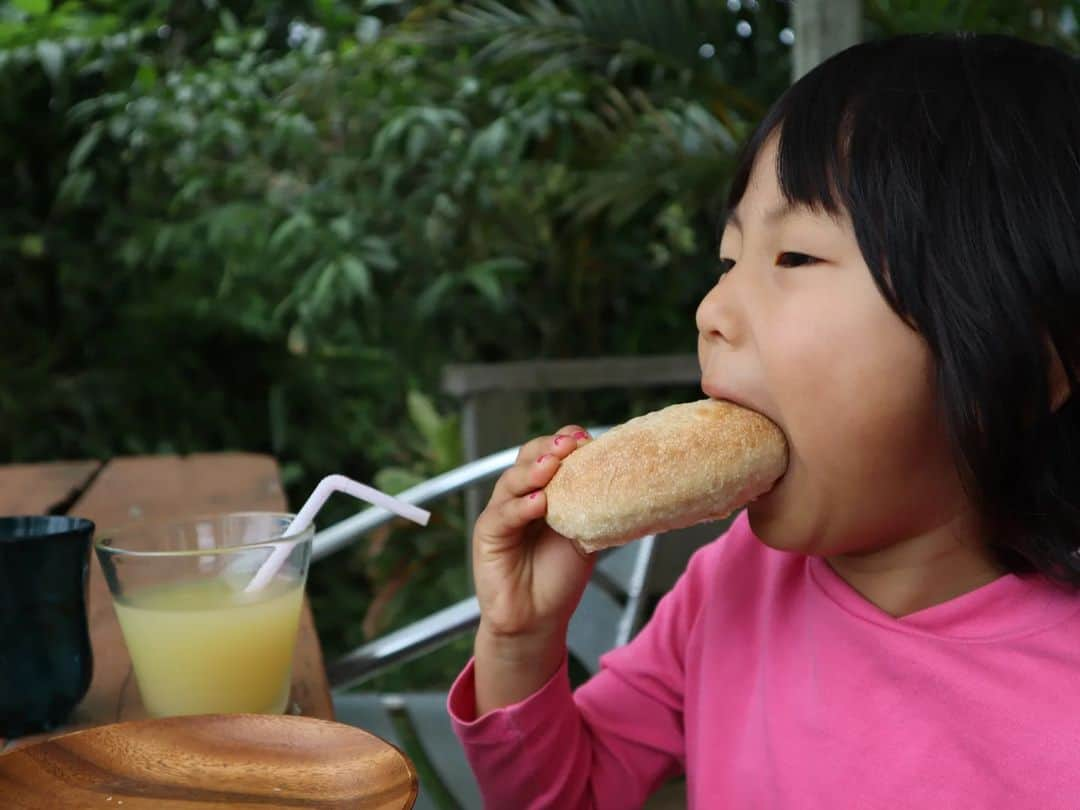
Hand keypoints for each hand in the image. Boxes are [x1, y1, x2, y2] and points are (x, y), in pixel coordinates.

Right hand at [471, 425, 595, 643]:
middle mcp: (521, 495)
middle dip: (549, 447)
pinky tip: (538, 503)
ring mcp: (502, 512)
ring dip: (533, 470)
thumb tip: (624, 481)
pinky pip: (502, 515)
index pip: (550, 453)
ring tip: (552, 466)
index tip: (587, 440)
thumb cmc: (559, 576)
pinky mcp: (487, 534)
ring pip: (512, 480)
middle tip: (569, 445)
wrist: (538, 618)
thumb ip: (593, 507)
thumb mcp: (584, 534)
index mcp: (544, 489)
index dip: (566, 442)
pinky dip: (520, 507)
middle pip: (528, 457)